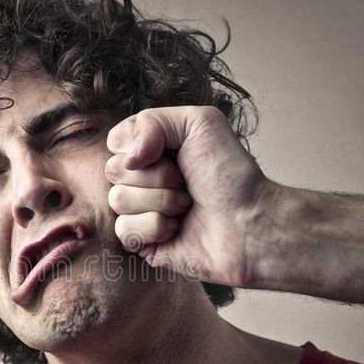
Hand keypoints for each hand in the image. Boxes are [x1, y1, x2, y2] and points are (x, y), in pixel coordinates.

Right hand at [105, 106, 275, 286]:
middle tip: (186, 183)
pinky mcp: (142, 243)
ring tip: (186, 207)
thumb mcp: (200, 122)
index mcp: (153, 150)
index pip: (116, 141)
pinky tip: (177, 230)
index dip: (140, 146)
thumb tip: (127, 157)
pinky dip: (154, 228)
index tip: (173, 152)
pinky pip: (123, 230)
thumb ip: (152, 120)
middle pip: (113, 170)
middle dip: (156, 176)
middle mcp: (144, 180)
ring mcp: (141, 212)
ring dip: (159, 202)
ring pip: (117, 200)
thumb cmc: (230, 174)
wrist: (250, 223)